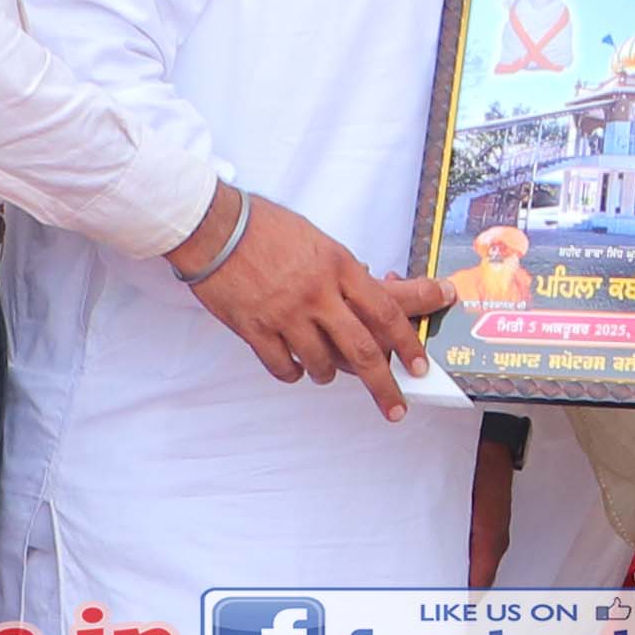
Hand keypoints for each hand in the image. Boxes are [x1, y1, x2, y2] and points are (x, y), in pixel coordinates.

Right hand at [182, 188, 448, 419]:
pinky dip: (293, 373)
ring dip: (328, 373)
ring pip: (322, 364)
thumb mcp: (319, 240)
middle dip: (384, 385)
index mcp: (339, 267)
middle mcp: (318, 293)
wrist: (214, 227)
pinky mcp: (255, 329)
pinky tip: (293, 367)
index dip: (408, 343)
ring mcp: (286, 314)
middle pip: (362, 350)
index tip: (420, 365)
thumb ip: (344, 273)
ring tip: (324, 368)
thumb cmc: (265, 228)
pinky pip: (283, 368)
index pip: (386, 311)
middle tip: (396, 407)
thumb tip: (371, 292)